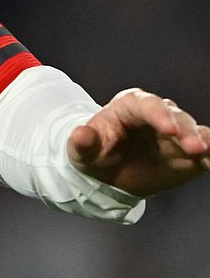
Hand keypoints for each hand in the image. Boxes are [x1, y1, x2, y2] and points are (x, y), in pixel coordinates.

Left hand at [68, 88, 209, 196]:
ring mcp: (175, 133)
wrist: (107, 172)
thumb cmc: (94, 153)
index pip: (147, 105)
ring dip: (203, 142)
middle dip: (186, 131)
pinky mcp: (188, 153)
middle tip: (194, 148)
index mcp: (130, 106)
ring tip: (205, 154)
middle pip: (176, 116)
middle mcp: (157, 114)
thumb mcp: (81, 150)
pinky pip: (206, 151)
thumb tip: (80, 134)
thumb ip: (83, 143)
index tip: (169, 130)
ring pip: (195, 131)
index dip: (159, 115)